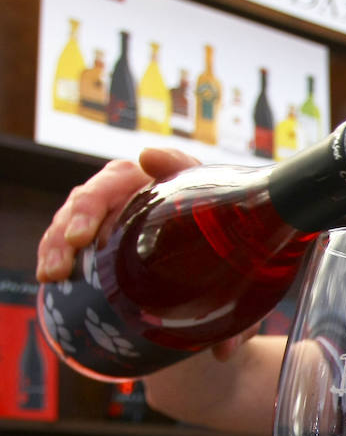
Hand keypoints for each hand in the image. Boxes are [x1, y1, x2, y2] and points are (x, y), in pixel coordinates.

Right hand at [35, 146, 199, 282]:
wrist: (206, 218)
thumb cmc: (200, 197)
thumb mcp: (194, 180)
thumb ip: (177, 165)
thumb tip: (147, 156)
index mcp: (126, 177)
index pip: (99, 192)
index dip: (85, 214)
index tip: (78, 239)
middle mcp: (105, 192)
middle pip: (75, 213)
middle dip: (62, 240)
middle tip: (59, 270)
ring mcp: (96, 214)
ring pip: (64, 228)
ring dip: (54, 252)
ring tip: (50, 276)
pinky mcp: (93, 235)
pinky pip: (66, 245)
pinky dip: (55, 259)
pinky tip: (49, 279)